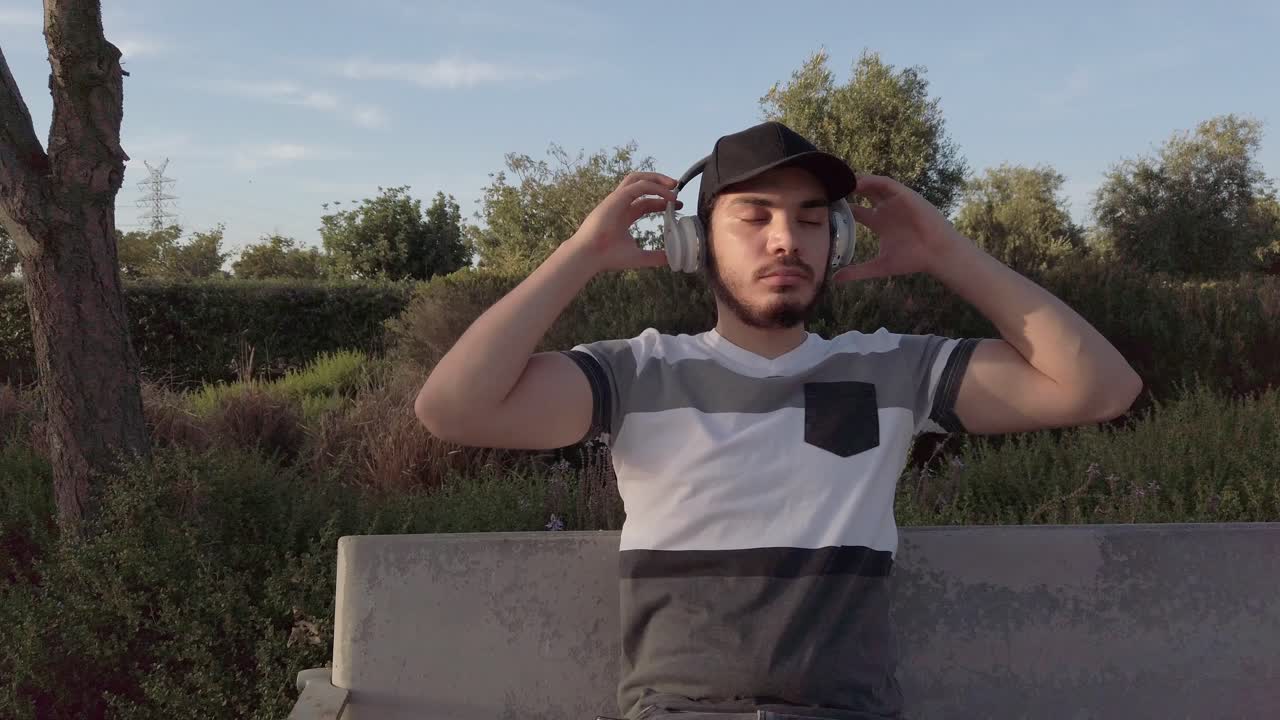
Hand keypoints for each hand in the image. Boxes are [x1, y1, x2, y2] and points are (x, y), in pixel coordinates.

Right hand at [566, 172, 681, 272]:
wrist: (589, 257)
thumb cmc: (607, 257)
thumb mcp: (637, 257)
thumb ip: (654, 256)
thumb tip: (671, 259)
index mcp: (623, 216)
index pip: (645, 202)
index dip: (662, 201)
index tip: (678, 205)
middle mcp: (619, 204)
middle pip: (641, 185)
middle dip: (660, 184)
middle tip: (677, 188)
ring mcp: (616, 199)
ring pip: (636, 178)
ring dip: (656, 178)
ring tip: (673, 184)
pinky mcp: (616, 198)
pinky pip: (638, 186)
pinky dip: (655, 188)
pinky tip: (669, 197)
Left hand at [832, 174, 974, 282]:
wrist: (936, 254)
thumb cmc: (912, 260)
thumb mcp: (879, 266)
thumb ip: (857, 271)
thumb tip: (834, 279)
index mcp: (880, 224)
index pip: (857, 212)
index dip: (843, 208)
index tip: (826, 206)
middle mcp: (886, 210)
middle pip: (863, 195)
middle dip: (848, 190)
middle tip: (830, 187)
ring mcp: (896, 202)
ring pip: (873, 186)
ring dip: (858, 182)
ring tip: (841, 180)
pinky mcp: (905, 196)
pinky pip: (886, 183)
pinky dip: (872, 181)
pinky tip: (858, 182)